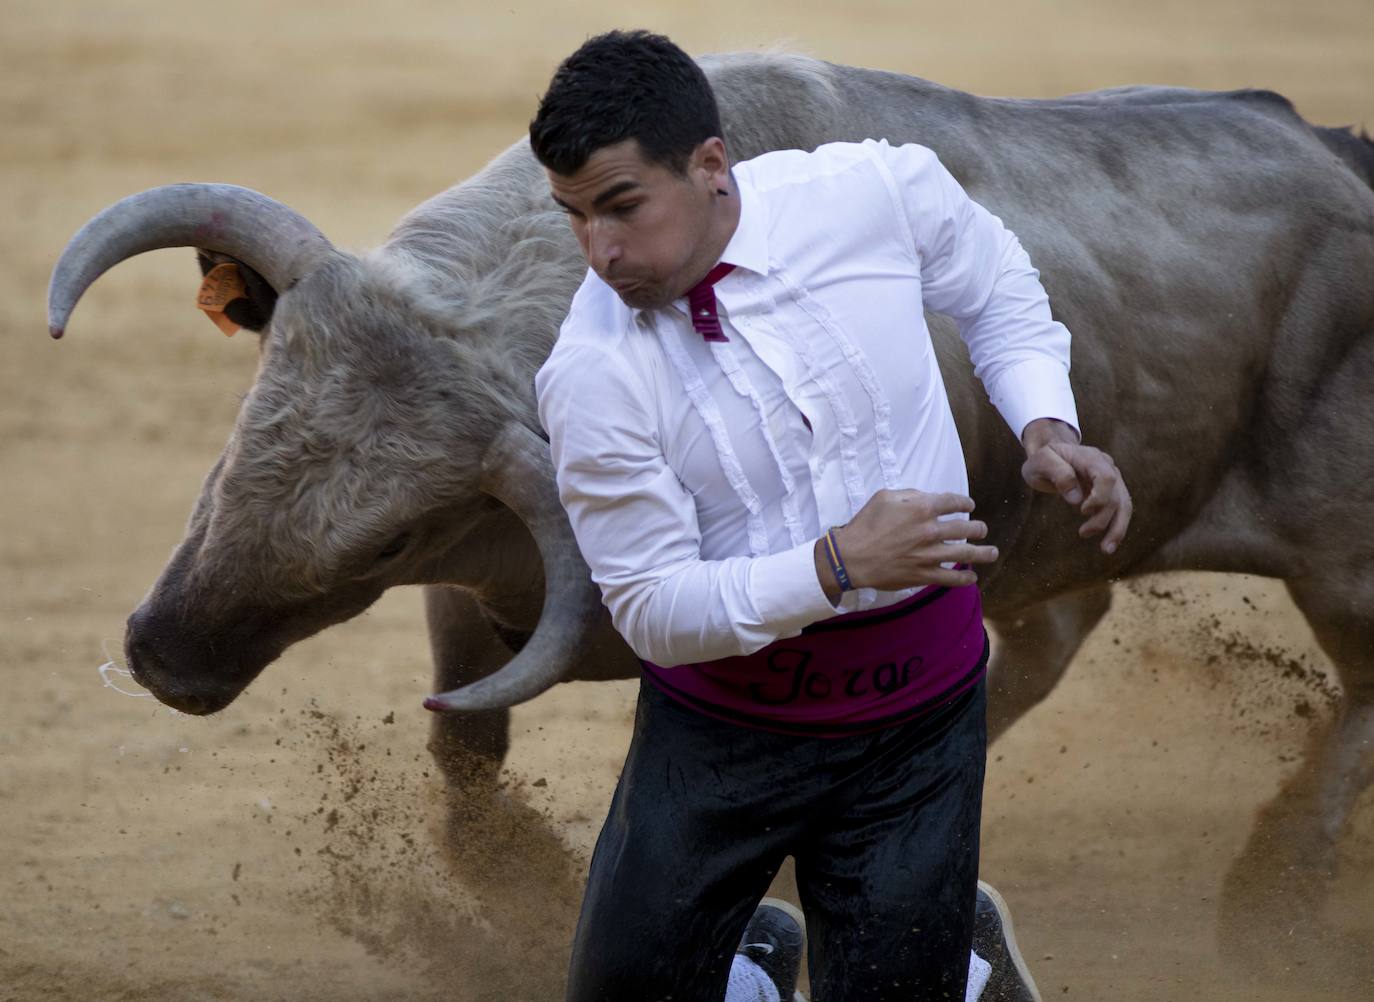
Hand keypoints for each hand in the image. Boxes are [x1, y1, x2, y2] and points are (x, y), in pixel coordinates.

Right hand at [813, 488, 998, 601]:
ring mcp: (929, 555)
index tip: (970, 506)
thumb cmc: (865, 525)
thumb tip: (926, 498)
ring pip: (965, 554)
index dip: (965, 503)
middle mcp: (931, 530)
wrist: (852, 558)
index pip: (953, 502)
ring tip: (992, 553)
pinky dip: (964, 579)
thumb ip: (909, 494)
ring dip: (983, 553)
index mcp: (922, 508)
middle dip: (978, 529)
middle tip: (982, 530)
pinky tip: (972, 578)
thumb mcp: (884, 497)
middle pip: (965, 528)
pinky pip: (951, 578)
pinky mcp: (924, 575)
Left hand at [1020, 418, 1131, 553]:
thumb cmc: (1043, 459)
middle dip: (1104, 518)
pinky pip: (1120, 510)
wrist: (1051, 455)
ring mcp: (1111, 479)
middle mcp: (1106, 466)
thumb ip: (1058, 473)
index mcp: (1090, 457)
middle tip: (1083, 533)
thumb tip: (1076, 498)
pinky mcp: (1110, 491)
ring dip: (1117, 528)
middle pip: (1117, 495)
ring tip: (1106, 549)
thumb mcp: (1041, 462)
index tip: (1082, 510)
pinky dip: (1117, 527)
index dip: (1100, 496)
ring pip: (1124, 505)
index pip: (1106, 477)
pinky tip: (1109, 544)